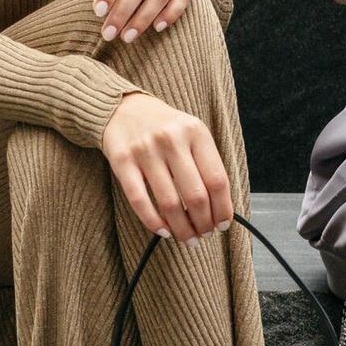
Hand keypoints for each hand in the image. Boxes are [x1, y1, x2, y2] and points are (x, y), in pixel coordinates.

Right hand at [102, 93, 232, 243]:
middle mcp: (171, 139)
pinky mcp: (122, 161)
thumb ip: (206, 166)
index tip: (222, 225)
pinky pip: (140, 201)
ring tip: (187, 238)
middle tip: (204, 235)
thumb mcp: (192, 135)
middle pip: (196, 196)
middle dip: (203, 224)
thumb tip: (218, 212)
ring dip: (181, 229)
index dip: (222, 210)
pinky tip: (163, 231)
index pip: (217, 181)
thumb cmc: (165, 129)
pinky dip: (153, 222)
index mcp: (196, 132)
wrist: (123, 108)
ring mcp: (145, 150)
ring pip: (169, 203)